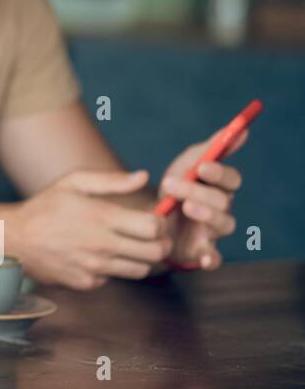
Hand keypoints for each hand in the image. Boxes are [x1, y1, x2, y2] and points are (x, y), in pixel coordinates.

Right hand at [12, 169, 172, 289]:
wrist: (14, 238)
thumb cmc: (45, 207)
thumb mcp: (73, 183)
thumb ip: (112, 181)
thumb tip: (144, 176)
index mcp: (102, 217)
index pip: (154, 228)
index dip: (162, 224)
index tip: (155, 220)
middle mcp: (101, 244)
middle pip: (155, 253)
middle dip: (161, 245)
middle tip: (152, 238)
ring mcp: (94, 266)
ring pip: (141, 270)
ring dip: (140, 259)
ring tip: (127, 247)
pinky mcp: (86, 282)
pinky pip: (113, 279)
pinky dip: (112, 269)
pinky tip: (98, 256)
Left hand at [157, 129, 246, 270]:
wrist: (148, 219)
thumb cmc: (174, 188)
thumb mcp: (186, 164)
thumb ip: (211, 148)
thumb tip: (241, 129)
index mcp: (219, 188)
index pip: (231, 180)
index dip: (220, 173)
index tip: (202, 167)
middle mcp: (222, 210)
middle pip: (224, 200)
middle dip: (198, 191)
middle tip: (170, 184)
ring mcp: (213, 232)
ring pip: (223, 224)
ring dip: (205, 214)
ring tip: (184, 207)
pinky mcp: (202, 252)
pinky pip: (214, 258)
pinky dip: (212, 259)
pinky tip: (205, 258)